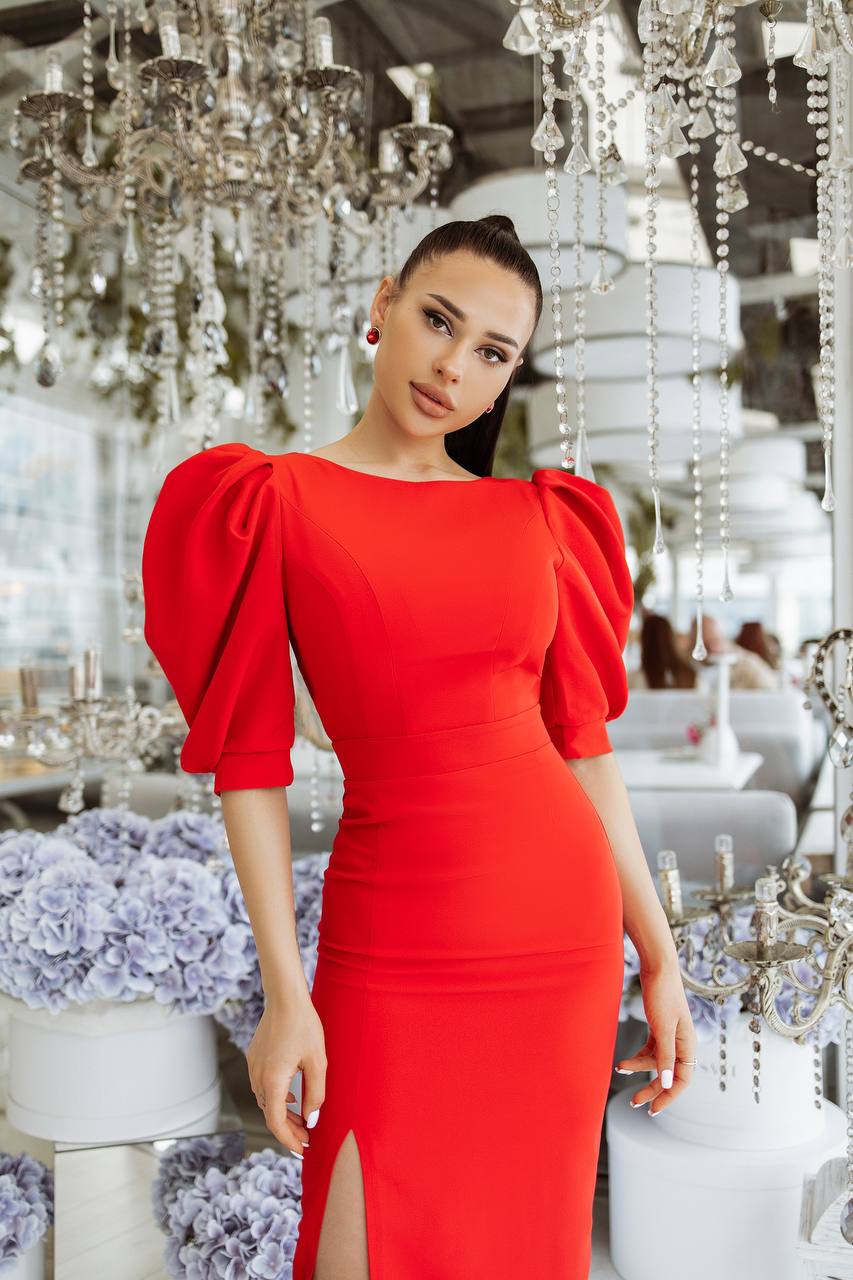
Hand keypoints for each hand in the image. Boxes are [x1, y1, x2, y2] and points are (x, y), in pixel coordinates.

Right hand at [247, 996, 326, 1155]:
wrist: (285, 998)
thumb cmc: (304, 1026)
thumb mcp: (317, 1061)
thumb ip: (316, 1094)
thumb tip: (311, 1120)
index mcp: (273, 1080)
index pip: (277, 1123)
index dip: (289, 1140)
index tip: (303, 1149)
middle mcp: (258, 1076)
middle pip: (270, 1114)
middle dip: (289, 1130)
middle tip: (307, 1139)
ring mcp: (253, 1067)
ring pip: (266, 1102)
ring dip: (283, 1114)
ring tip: (302, 1120)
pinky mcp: (254, 1058)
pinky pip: (263, 1087)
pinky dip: (277, 1098)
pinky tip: (292, 1096)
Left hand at [615, 963, 696, 1115]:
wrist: (658, 968)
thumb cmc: (663, 995)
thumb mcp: (663, 1028)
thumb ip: (665, 1056)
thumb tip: (665, 1082)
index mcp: (687, 1045)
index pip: (681, 1080)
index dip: (668, 1096)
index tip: (652, 1109)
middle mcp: (681, 1043)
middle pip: (668, 1075)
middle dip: (652, 1089)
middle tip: (635, 1104)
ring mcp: (670, 1036)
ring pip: (656, 1062)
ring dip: (639, 1069)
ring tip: (619, 1069)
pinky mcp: (659, 1028)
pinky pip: (650, 1050)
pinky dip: (638, 1057)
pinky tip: (624, 1062)